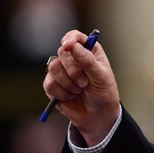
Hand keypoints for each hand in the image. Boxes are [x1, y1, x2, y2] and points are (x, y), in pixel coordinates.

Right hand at [42, 30, 119, 145]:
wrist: (98, 115)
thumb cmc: (104, 93)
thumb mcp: (102, 77)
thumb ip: (88, 61)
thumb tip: (74, 46)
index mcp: (89, 51)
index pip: (75, 37)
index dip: (70, 39)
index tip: (68, 45)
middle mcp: (73, 58)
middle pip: (62, 52)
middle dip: (73, 70)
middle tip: (85, 83)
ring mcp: (62, 71)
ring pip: (52, 67)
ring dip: (68, 82)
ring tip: (79, 90)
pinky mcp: (53, 85)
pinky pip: (48, 83)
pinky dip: (61, 92)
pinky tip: (70, 96)